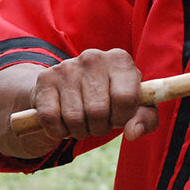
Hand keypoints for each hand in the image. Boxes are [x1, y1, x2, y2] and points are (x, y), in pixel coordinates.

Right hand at [26, 48, 158, 143]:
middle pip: (98, 111)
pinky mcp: (44, 80)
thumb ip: (145, 120)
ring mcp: (67, 67)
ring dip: (80, 131)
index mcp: (120, 60)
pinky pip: (50, 119)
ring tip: (84, 122)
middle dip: (100, 127)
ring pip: (74, 118)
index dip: (123, 117)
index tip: (118, 118)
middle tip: (99, 123)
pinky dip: (58, 131)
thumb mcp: (135, 108)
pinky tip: (65, 122)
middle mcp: (93, 57)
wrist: (71, 90)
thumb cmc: (111, 100)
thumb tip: (133, 132)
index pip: (126, 98)